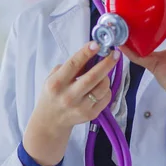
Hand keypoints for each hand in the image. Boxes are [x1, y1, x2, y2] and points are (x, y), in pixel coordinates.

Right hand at [22, 42, 118, 165]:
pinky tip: (100, 87)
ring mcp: (80, 107)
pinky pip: (105, 98)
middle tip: (115, 53)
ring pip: (102, 88)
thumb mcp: (53, 77)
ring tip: (103, 73)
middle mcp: (68, 96)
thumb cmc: (52, 94)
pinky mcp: (90, 115)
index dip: (86, 53)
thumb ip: (69, 67)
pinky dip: (106, 89)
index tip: (97, 44)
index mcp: (56, 83)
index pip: (73, 65)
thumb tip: (90, 55)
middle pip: (92, 77)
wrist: (50, 121)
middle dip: (106, 63)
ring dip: (106, 77)